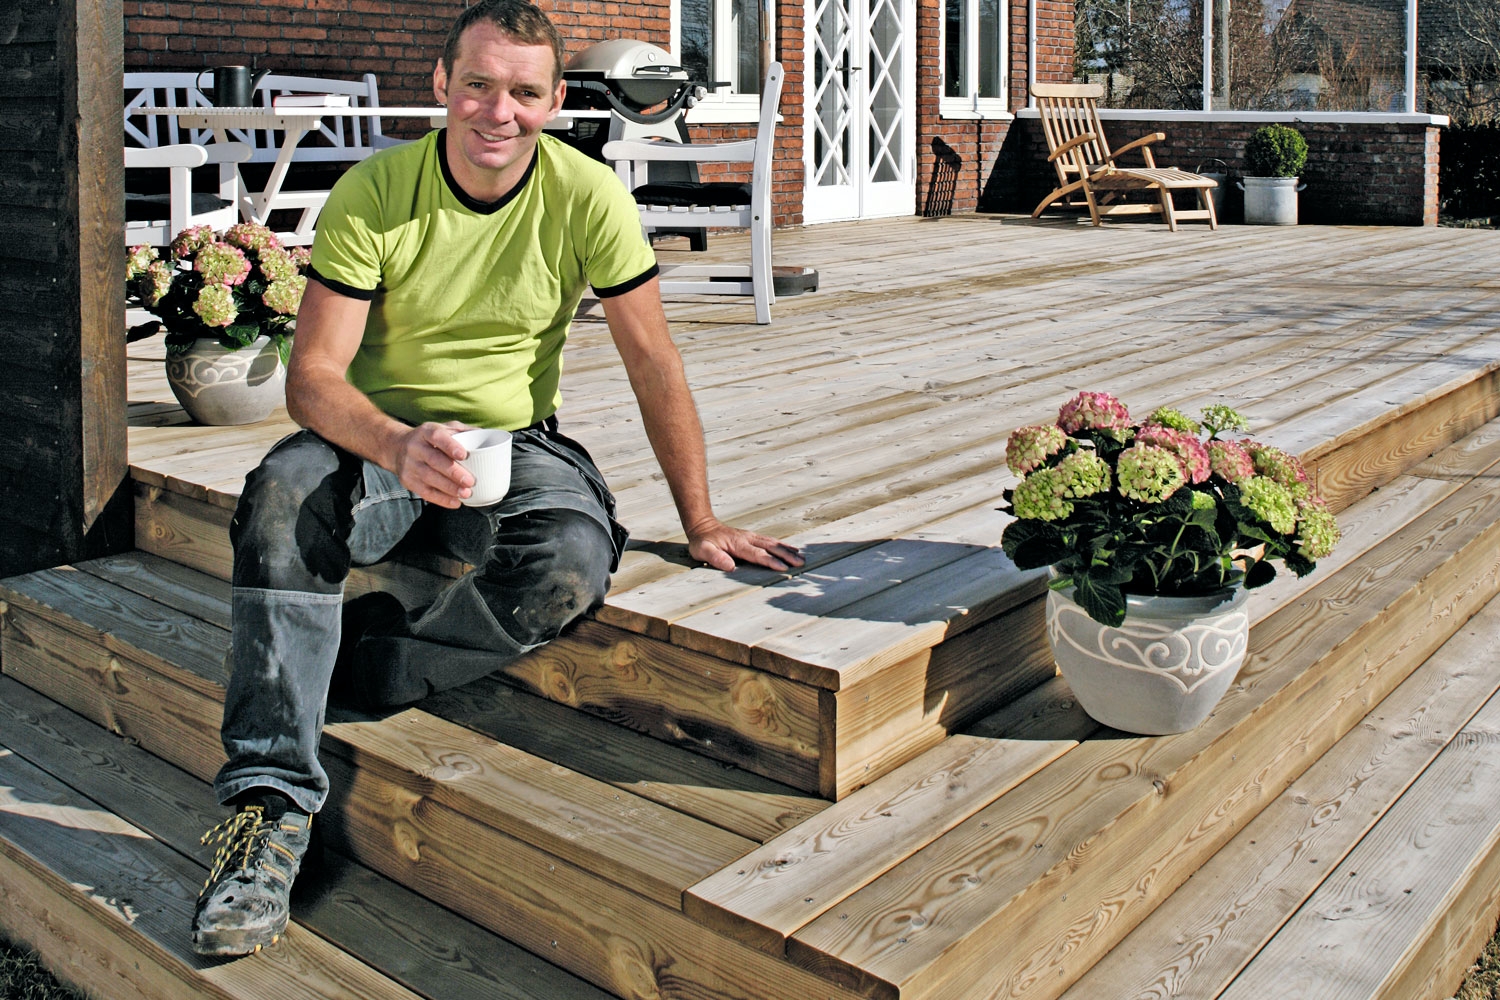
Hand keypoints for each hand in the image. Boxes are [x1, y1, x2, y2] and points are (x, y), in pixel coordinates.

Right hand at [391, 421, 475, 507]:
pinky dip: (441, 499)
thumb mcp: (444, 429)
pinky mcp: (407, 480)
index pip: (437, 437)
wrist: (397, 447)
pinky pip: (424, 492)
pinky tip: (455, 502)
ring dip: (449, 488)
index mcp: (426, 431)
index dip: (450, 446)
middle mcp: (415, 447)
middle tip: (470, 481)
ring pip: (429, 478)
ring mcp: (409, 464)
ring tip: (466, 493)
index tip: (464, 455)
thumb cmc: (431, 439)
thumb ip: (464, 432)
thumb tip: (489, 437)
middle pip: (434, 460)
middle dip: (453, 472)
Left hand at [686, 518, 803, 571]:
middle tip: (800, 563)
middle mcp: (748, 539)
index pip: (758, 554)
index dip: (771, 561)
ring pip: (773, 543)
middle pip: (771, 547)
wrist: (703, 526)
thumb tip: (730, 566)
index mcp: (738, 544)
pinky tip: (791, 550)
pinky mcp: (753, 537)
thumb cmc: (702, 541)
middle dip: (786, 555)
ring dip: (788, 550)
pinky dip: (783, 545)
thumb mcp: (702, 550)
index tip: (784, 567)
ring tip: (802, 557)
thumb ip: (715, 558)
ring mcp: (751, 537)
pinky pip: (770, 541)